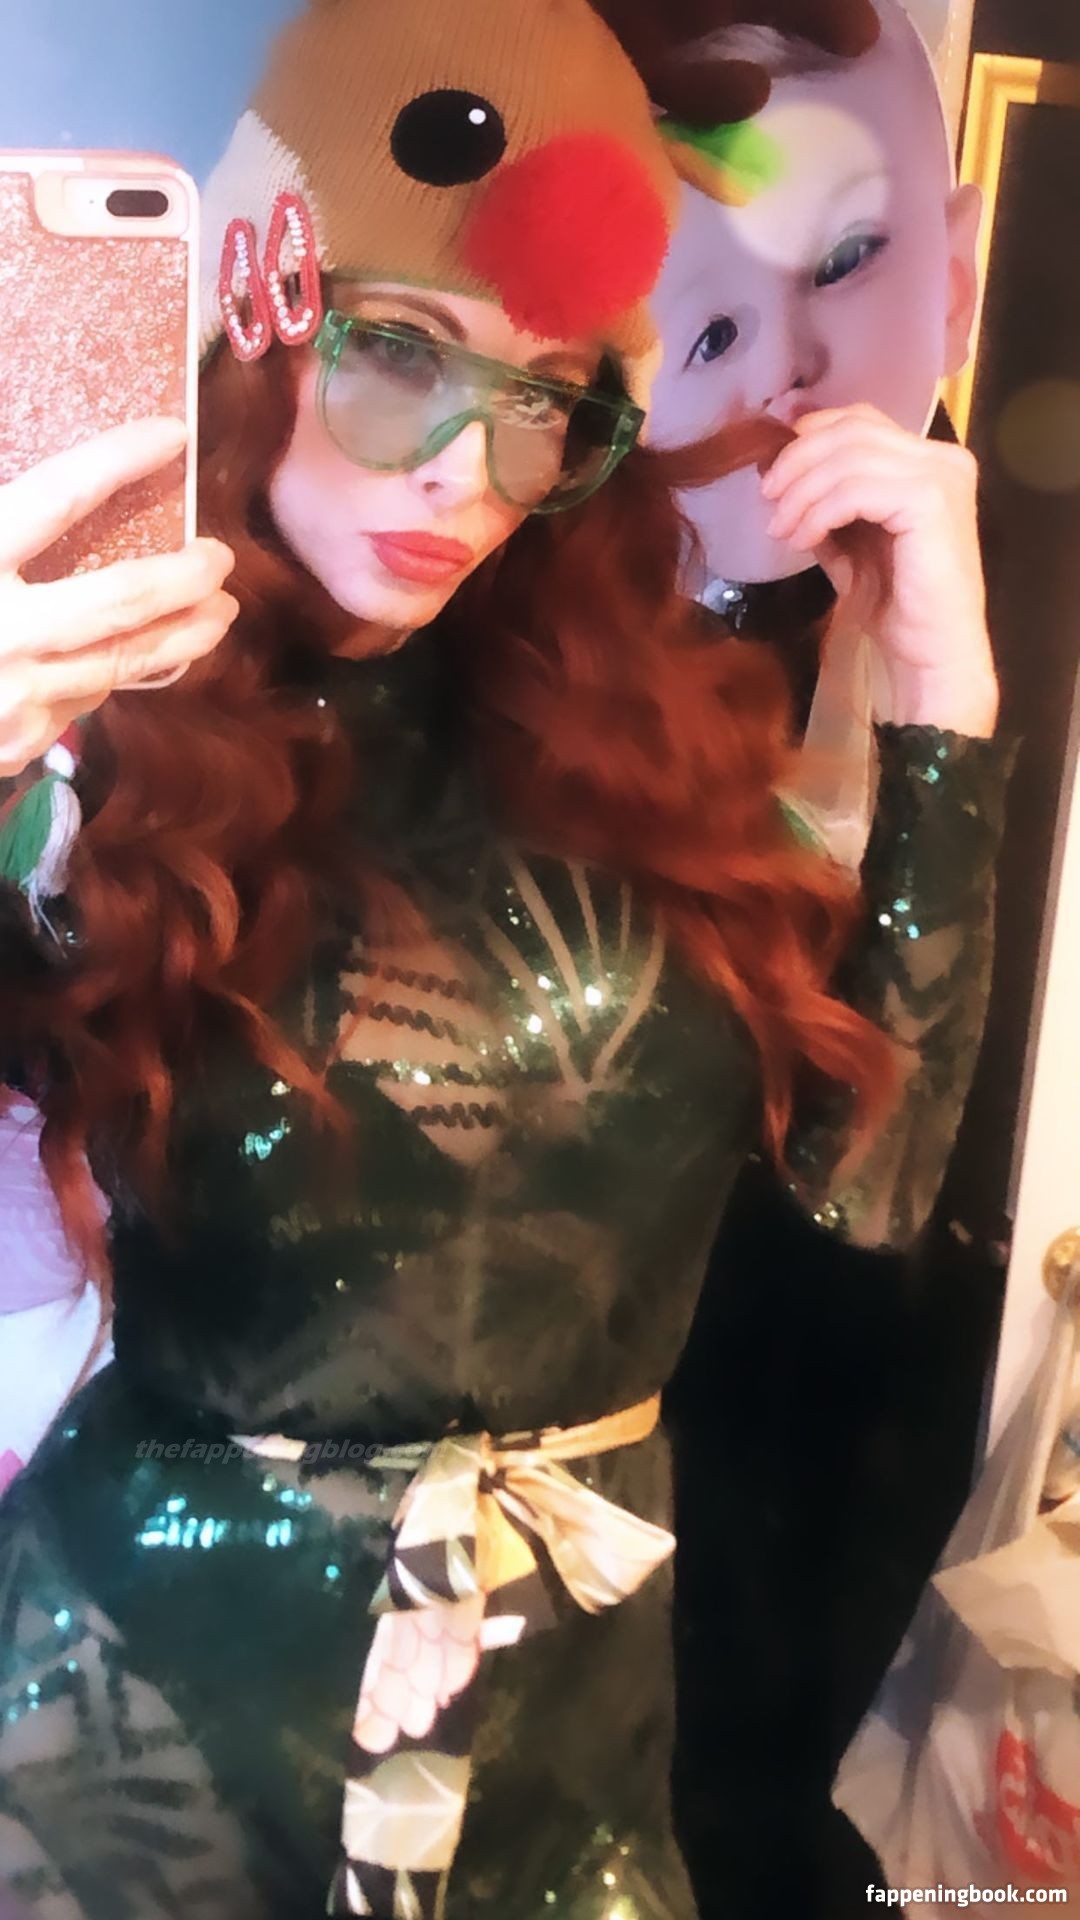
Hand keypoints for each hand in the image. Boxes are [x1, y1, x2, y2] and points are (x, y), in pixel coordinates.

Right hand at [0, 418, 238, 776]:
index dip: (116, 462)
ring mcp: (7, 699)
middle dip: (180, 579)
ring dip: (175, 640)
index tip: (172, 434)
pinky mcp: (12, 744)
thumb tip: (28, 485)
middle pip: (114, 602)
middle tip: (222, 559)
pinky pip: (75, 706)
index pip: (54, 499)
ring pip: (112, 664)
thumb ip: (9, 519)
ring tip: (218, 615)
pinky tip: (130, 662)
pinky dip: (108, 679)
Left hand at [760, 404, 998, 736]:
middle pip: (851, 429)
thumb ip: (825, 502)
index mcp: (927, 460)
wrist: (930, 656)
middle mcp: (942, 457)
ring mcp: (941, 476)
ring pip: (849, 456)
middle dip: (797, 460)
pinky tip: (803, 540)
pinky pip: (856, 489)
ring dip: (802, 491)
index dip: (808, 432)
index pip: (860, 419)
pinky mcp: (931, 502)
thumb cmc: (894, 606)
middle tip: (766, 497)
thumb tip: (776, 466)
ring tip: (780, 528)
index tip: (768, 465)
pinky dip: (820, 511)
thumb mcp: (849, 542)